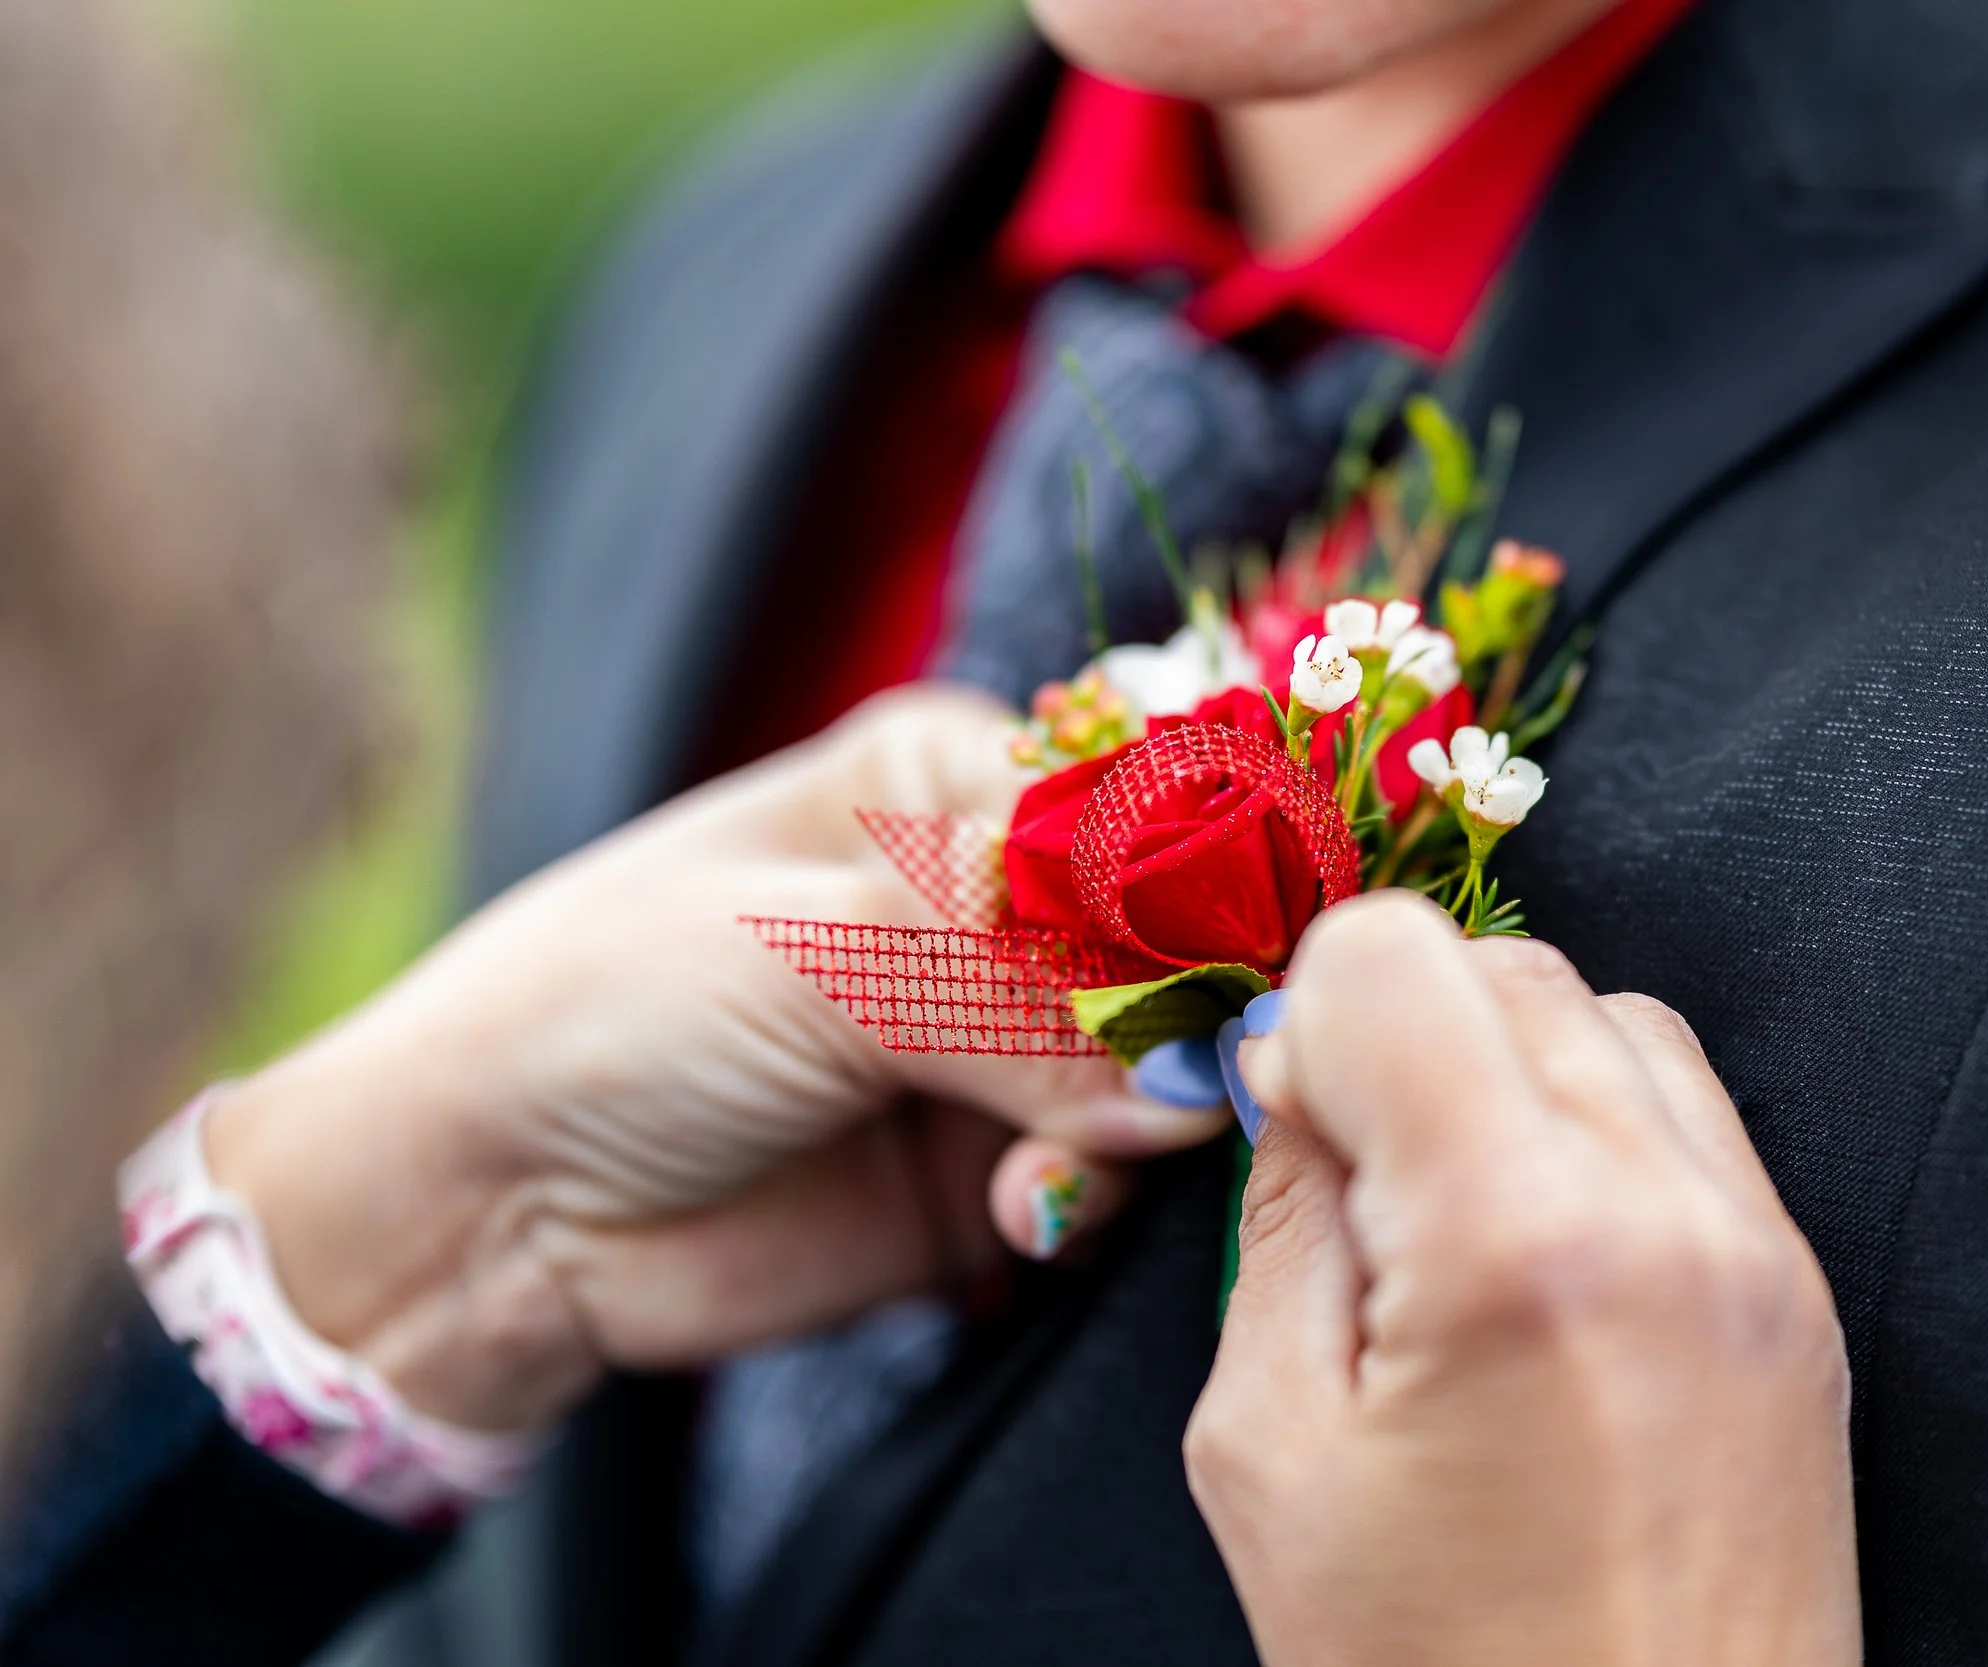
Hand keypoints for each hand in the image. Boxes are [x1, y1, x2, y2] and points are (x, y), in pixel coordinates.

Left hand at [204, 685, 1228, 1430]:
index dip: (1196, 887)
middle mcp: (990, 904)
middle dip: (1168, 1025)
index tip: (1229, 968)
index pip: (1135, 807)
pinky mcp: (990, 1169)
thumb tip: (1183, 1067)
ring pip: (1153, 1073)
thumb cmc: (613, 1009)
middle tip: (1143, 1095)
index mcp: (944, 783)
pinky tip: (1012, 1219)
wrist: (486, 1206)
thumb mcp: (815, 954)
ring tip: (1028, 1173)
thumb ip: (1012, 994)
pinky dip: (1081, 1202)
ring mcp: (997, 1043)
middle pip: (1165, 945)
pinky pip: (1104, 1181)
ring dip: (1120, 1133)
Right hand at [1187, 893, 1859, 1666]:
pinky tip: (1539, 1259)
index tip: (1292, 1132)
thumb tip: (1291, 1071)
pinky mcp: (1799, 1292)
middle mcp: (1665, 1211)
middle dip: (1399, 1037)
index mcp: (1516, 1241)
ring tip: (1452, 1230)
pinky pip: (1686, 1112)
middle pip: (1501, 963)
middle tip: (1358, 1196)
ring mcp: (1758, 1248)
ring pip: (1605, 1012)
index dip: (1306, 1024)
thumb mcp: (1270, 1452)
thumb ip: (1279, 1220)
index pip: (1394, 954)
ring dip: (1504, 1072)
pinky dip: (1595, 1129)